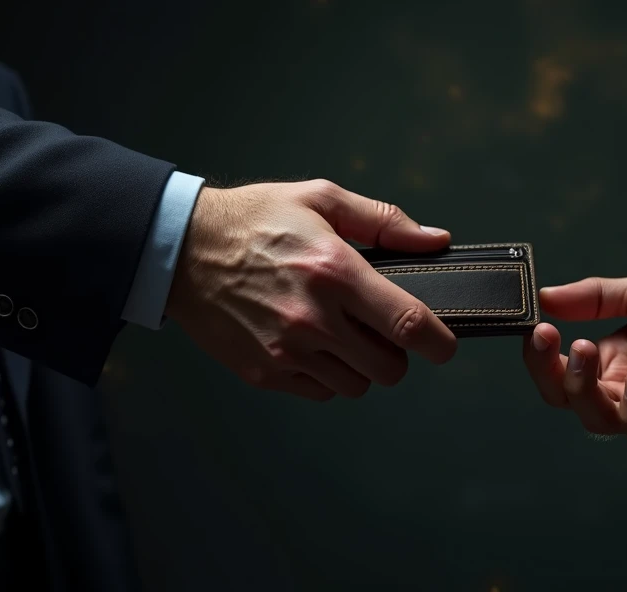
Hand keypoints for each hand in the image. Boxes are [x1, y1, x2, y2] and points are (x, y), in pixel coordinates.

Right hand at [165, 179, 456, 400]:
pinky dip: (326, 376)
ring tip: (340, 333)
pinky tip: (310, 344)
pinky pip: (320, 392)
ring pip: (356, 386)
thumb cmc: (257, 219)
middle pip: (389, 368)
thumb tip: (436, 240)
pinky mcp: (265, 373)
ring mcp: (287, 352)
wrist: (181, 249)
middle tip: (378, 329)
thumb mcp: (321, 199)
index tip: (445, 345)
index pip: (407, 323)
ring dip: (360, 366)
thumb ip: (384, 221)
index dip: (438, 342)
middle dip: (396, 353)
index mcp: (335, 272)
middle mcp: (313, 319)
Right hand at [522, 271, 626, 448]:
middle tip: (555, 341)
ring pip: (599, 420)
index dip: (542, 355)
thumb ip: (595, 297)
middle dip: (553, 373)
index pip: (561, 369)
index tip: (536, 328)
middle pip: (570, 399)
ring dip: (583, 391)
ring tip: (587, 352)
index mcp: (614, 356)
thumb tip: (544, 296)